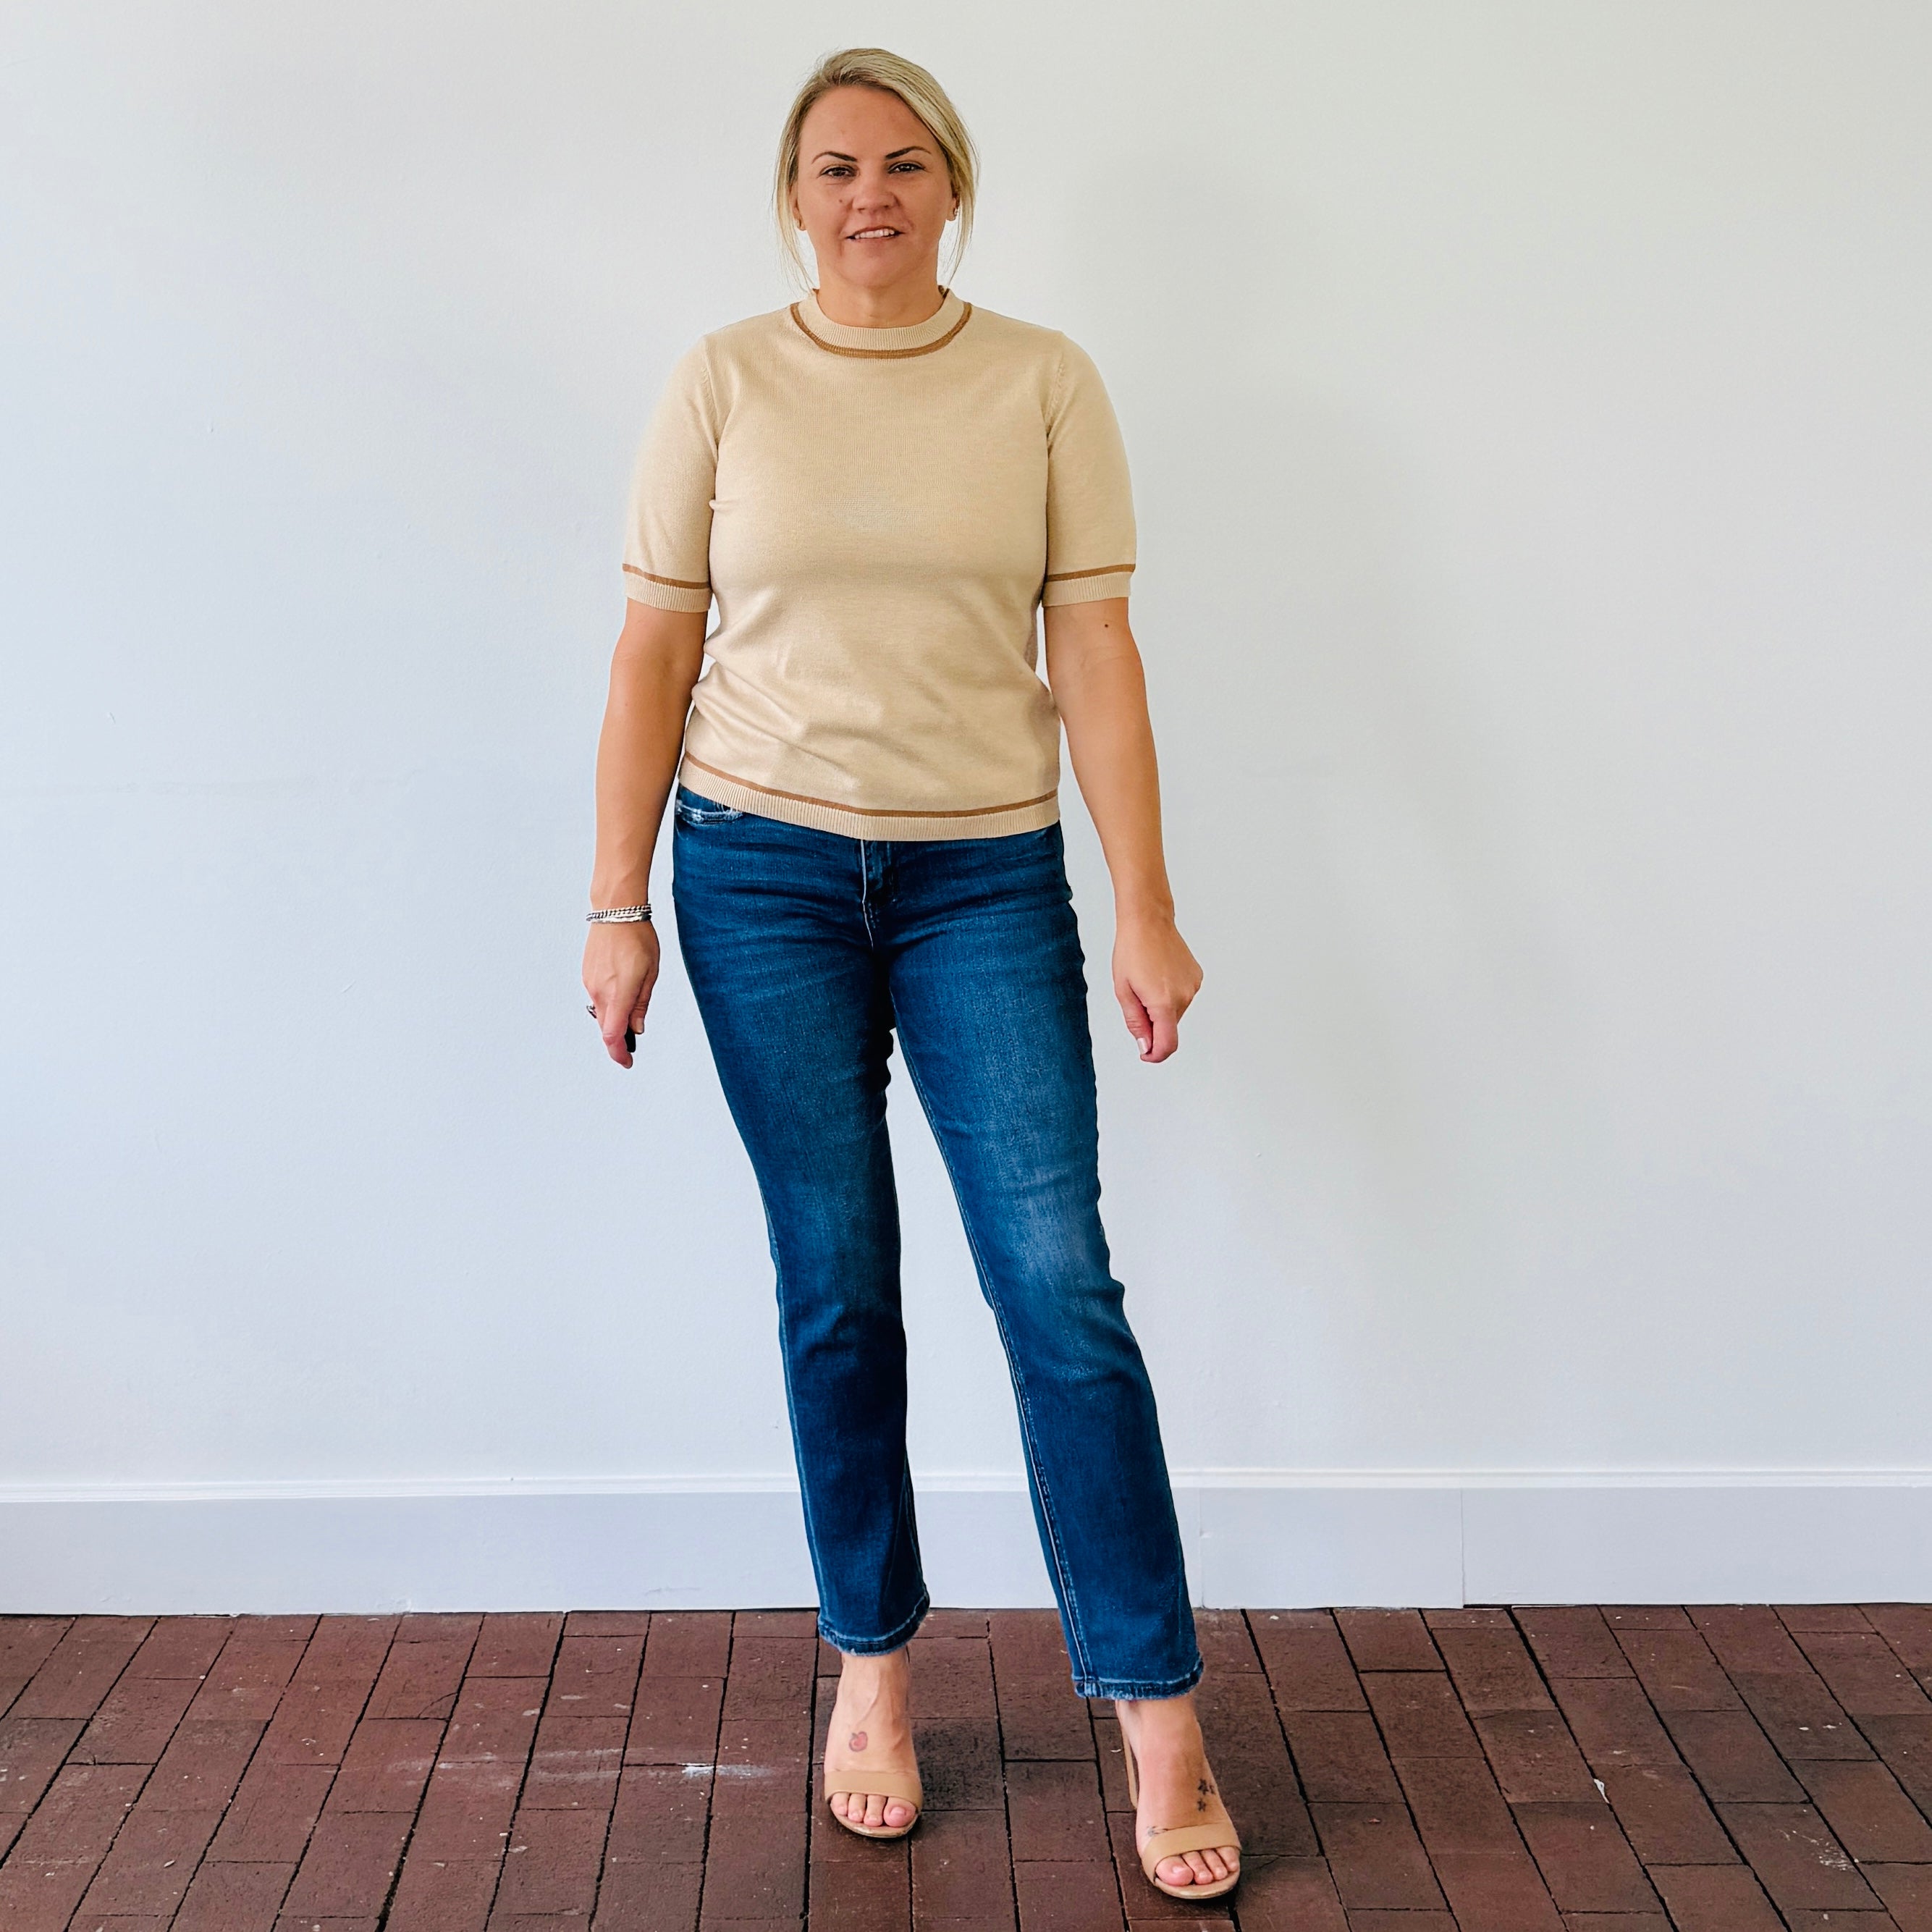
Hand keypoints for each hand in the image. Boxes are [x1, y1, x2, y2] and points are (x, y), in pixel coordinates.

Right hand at [583, 921, 660, 1068]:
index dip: (619, 1053)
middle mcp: (599, 991)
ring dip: (614, 1020)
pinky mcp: (587, 975)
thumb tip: (636, 1028)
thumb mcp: (650, 973)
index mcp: (617, 993)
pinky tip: (621, 995)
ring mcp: (590, 983)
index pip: (612, 1035)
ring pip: (601, 1013)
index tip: (627, 1062)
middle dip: (618, 1040)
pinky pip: (597, 998)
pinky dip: (608, 1005)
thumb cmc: (638, 938)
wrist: (616, 911)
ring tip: (630, 1017)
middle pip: (606, 1027)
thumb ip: (641, 1004)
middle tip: (631, 1046)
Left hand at [1113, 911, 1201, 1062]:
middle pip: (1169, 1028)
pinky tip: (1159, 976)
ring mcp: (1193, 986)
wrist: (1148, 921)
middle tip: (1135, 1000)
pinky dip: (1169, 995)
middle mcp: (1184, 996)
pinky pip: (1182, 997)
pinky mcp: (1197, 977)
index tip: (1145, 1053)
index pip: (1167, 1044)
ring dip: (1160, 1009)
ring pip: (1175, 1013)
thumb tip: (1146, 1046)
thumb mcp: (1123, 991)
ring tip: (1146, 982)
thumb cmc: (1132, 950)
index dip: (1155, 1055)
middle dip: (1152, 1024)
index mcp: (1164, 1002)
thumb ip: (1135, 1023)